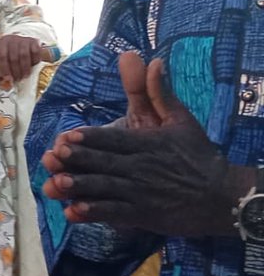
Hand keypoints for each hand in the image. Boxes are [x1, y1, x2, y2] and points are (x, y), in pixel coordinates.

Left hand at [0, 34, 49, 81]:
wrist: (24, 43)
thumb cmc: (12, 52)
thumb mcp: (5, 59)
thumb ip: (2, 70)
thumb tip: (2, 84)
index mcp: (2, 43)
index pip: (2, 56)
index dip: (4, 68)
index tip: (7, 78)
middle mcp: (13, 39)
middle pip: (13, 57)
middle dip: (16, 71)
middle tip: (18, 79)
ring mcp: (24, 39)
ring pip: (24, 55)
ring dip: (25, 68)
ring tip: (25, 75)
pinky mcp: (34, 41)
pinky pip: (35, 52)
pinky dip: (34, 61)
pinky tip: (33, 66)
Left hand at [41, 53, 250, 235]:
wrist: (222, 195)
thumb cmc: (198, 155)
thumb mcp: (181, 120)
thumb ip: (159, 92)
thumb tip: (153, 60)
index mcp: (148, 143)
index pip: (115, 139)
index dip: (90, 138)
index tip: (67, 136)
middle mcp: (142, 167)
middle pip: (105, 162)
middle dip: (78, 160)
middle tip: (53, 156)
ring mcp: (141, 193)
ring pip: (106, 189)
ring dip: (81, 187)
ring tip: (57, 184)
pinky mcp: (143, 214)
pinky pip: (116, 214)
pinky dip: (95, 214)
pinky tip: (73, 212)